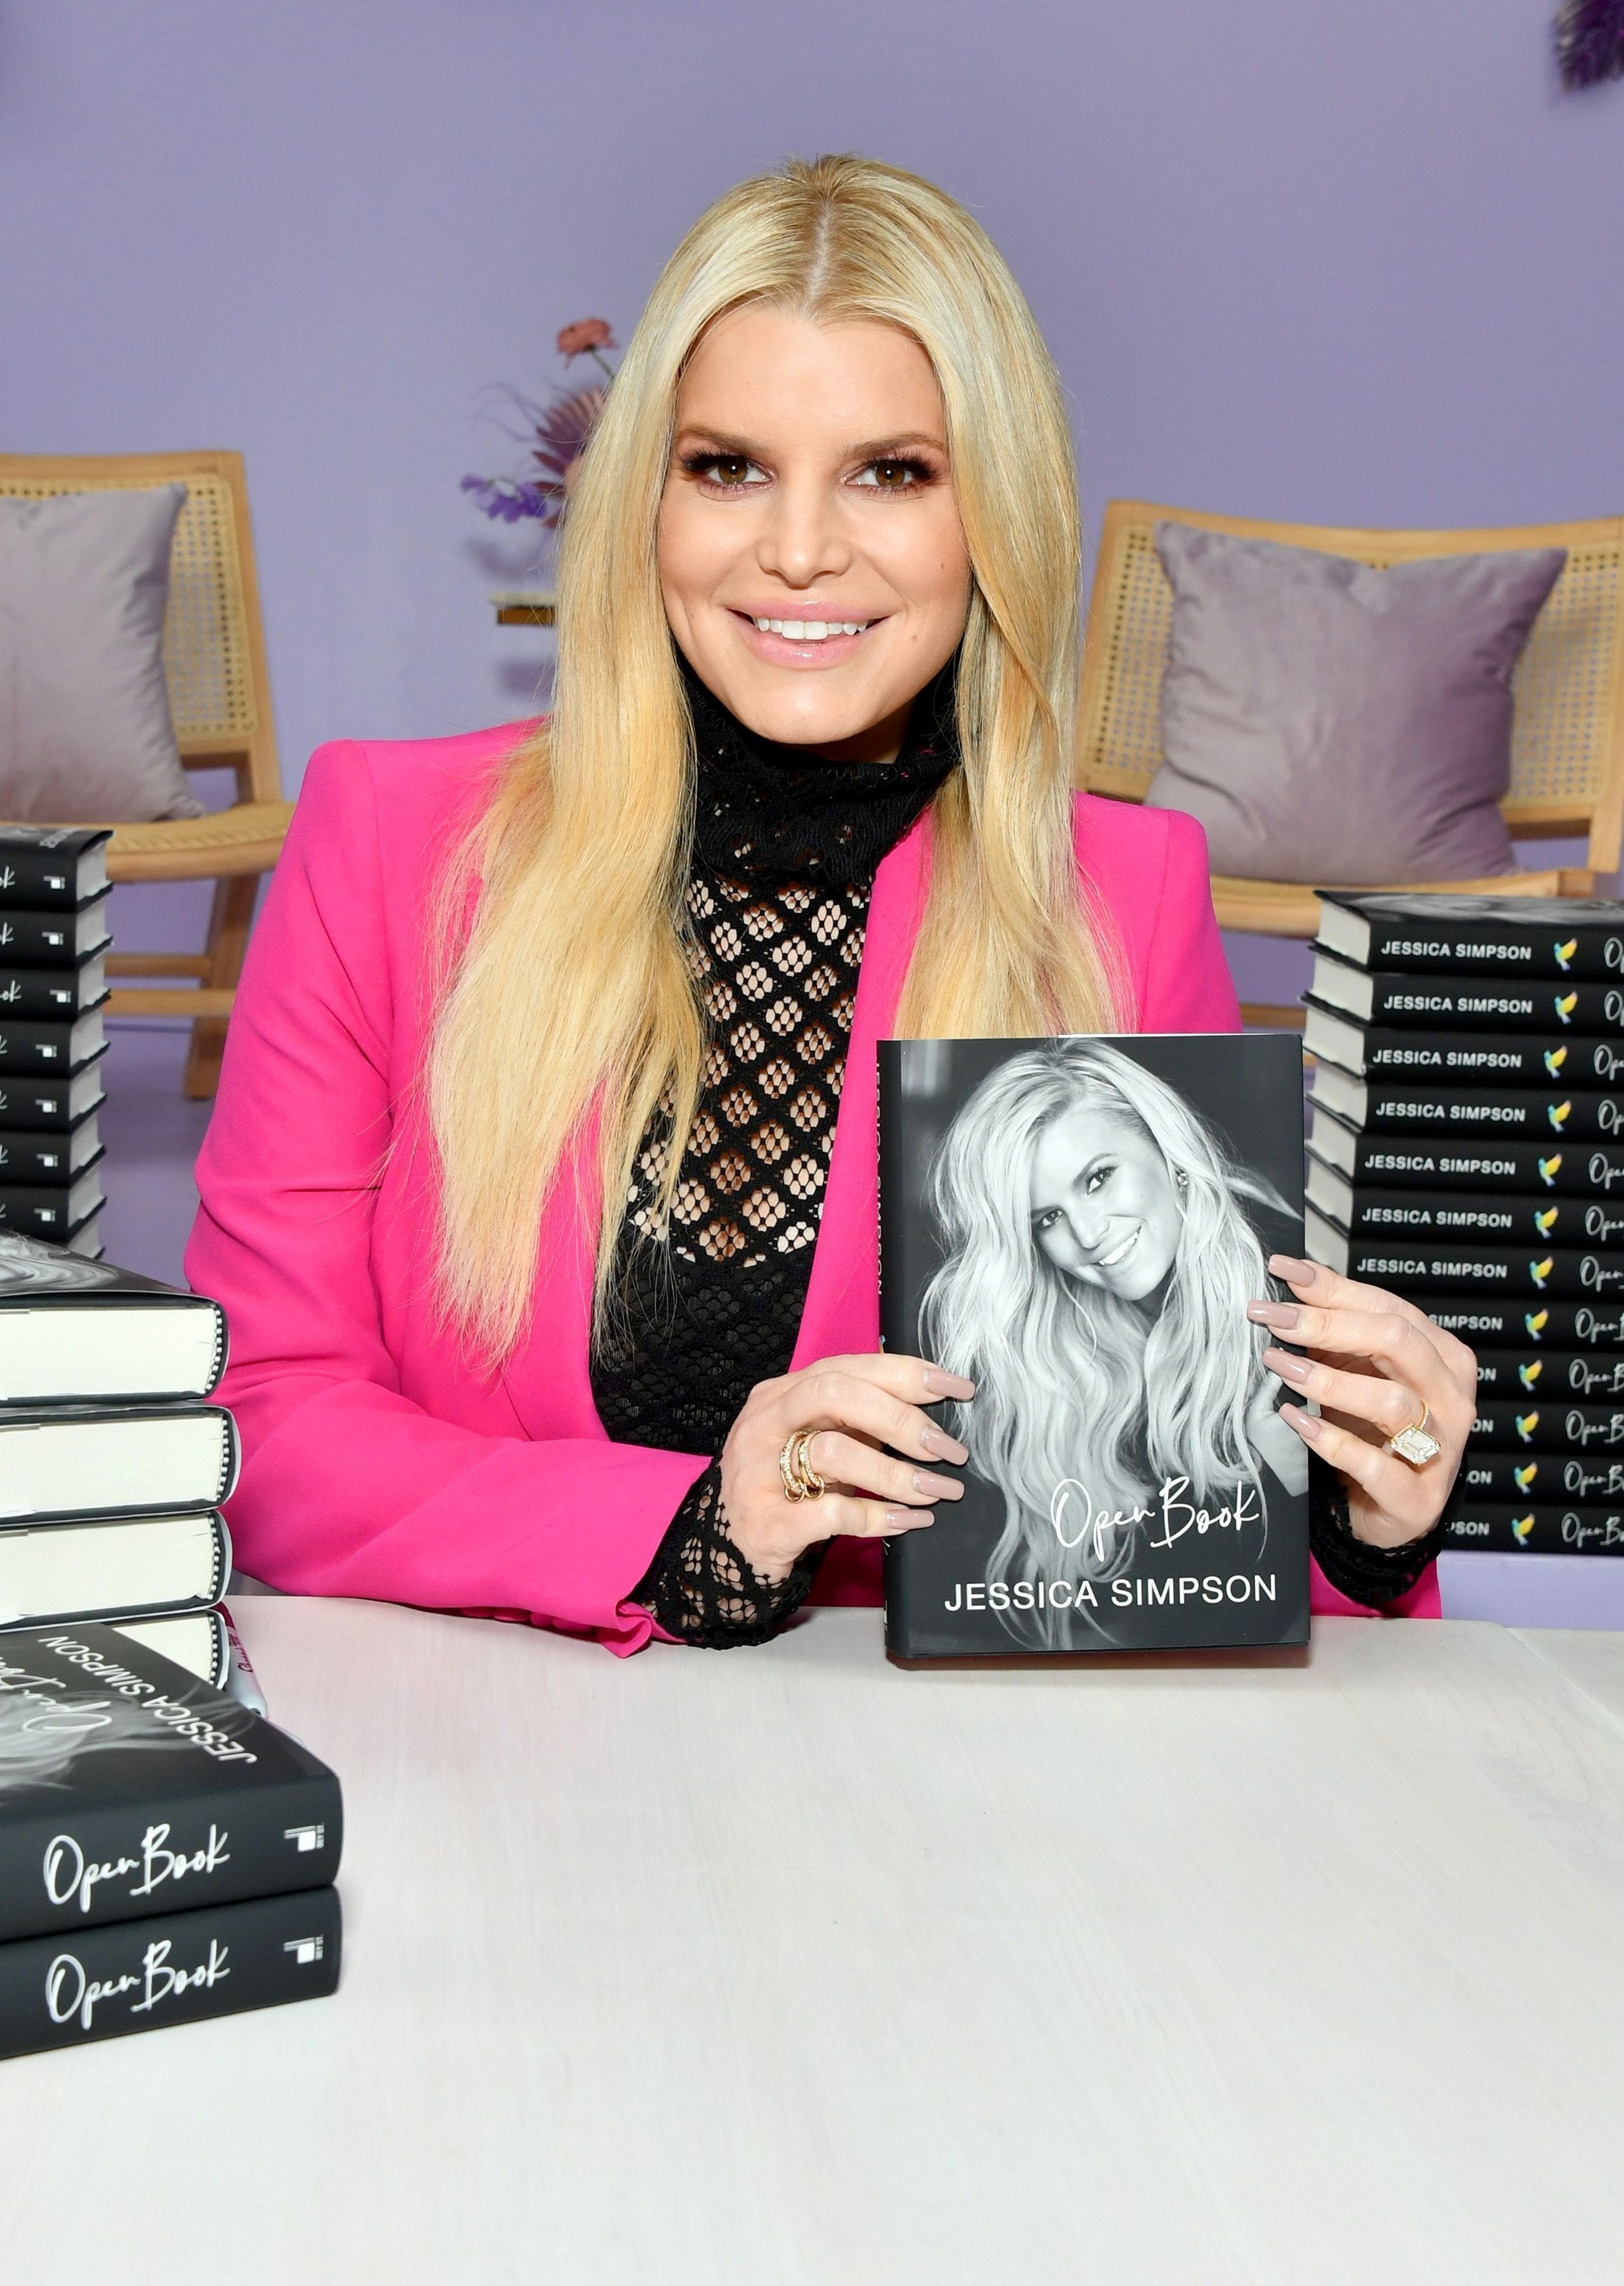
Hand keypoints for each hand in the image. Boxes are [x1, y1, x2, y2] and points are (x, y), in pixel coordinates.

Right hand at [718, 1352, 973, 1582]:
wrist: (731, 1549)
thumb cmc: (785, 1486)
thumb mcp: (815, 1440)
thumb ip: (856, 1419)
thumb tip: (931, 1411)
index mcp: (781, 1395)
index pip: (847, 1367)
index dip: (905, 1373)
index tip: (956, 1388)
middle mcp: (764, 1424)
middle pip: (836, 1396)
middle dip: (901, 1418)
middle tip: (948, 1449)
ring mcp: (759, 1473)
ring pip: (833, 1453)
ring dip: (896, 1473)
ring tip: (938, 1491)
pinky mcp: (768, 1524)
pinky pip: (832, 1513)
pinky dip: (879, 1518)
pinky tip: (910, 1521)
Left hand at [1247, 1255, 1475, 1549]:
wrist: (1384, 1507)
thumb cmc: (1370, 1430)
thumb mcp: (1355, 1371)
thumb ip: (1334, 1331)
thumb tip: (1290, 1282)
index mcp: (1443, 1357)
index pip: (1390, 1309)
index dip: (1333, 1287)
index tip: (1282, 1271)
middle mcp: (1451, 1397)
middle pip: (1397, 1344)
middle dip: (1327, 1324)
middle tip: (1272, 1318)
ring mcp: (1441, 1449)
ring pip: (1391, 1401)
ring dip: (1327, 1380)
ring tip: (1278, 1366)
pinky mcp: (1417, 1498)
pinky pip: (1375, 1464)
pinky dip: (1332, 1440)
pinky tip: (1295, 1420)